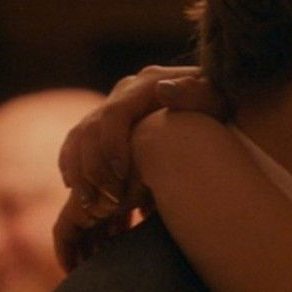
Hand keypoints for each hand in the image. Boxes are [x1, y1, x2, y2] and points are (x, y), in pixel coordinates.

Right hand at [54, 65, 224, 270]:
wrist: (214, 101)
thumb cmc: (218, 104)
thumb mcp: (215, 97)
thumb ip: (194, 93)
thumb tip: (164, 90)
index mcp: (145, 86)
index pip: (114, 114)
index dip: (112, 145)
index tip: (122, 175)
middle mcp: (123, 94)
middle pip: (89, 130)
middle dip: (93, 168)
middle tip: (106, 202)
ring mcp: (113, 107)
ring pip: (78, 139)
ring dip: (80, 173)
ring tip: (90, 205)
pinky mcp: (107, 124)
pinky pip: (77, 144)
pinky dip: (73, 166)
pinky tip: (77, 192)